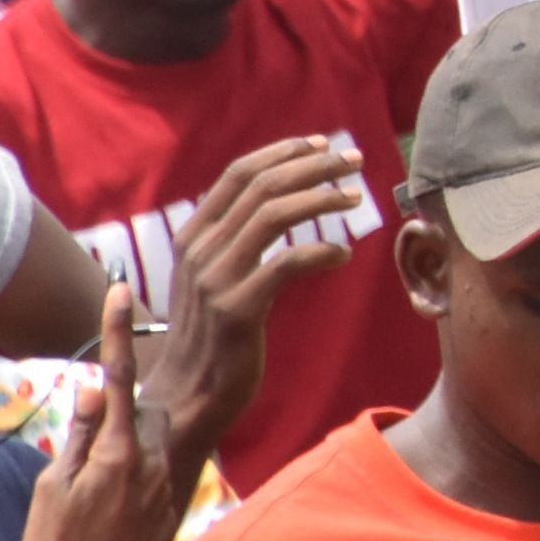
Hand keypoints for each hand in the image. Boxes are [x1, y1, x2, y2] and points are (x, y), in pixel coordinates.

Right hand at [7, 293, 184, 540]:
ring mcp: (166, 485)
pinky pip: (158, 473)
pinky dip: (139, 479)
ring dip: (131, 451)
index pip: (119, 377)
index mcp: (117, 453)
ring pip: (154, 443)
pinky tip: (115, 513)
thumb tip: (97, 391)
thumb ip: (79, 437)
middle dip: (125, 417)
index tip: (121, 289)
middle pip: (146, 411)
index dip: (117, 332)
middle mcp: (153, 462)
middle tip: (92, 462)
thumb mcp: (51, 489)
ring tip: (99, 497)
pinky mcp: (172, 507)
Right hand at [155, 132, 363, 462]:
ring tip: (355, 199)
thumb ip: (234, 238)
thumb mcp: (210, 276)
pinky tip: (344, 254)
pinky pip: (288, 263)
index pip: (238, 174)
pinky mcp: (237, 310)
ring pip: (275, 214)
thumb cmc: (209, 334)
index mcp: (193, 237)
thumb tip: (278, 197)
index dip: (283, 152)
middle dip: (314, 166)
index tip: (324, 144)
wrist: (185, 396)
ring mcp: (215, 280)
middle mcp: (200, 251)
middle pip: (263, 186)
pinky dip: (322, 252)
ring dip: (322, 198)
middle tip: (355, 161)